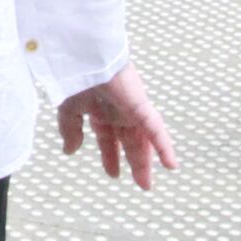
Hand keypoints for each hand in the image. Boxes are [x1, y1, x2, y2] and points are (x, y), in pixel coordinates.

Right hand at [55, 64, 177, 189]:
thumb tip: (69, 151)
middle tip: (142, 184)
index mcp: (101, 111)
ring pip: (143, 140)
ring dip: (146, 161)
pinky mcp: (141, 106)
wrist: (84, 56)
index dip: (111, 156)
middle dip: (135, 163)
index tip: (114, 174)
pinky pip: (156, 130)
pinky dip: (163, 147)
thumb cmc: (76, 75)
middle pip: (130, 142)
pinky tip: (171, 165)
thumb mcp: (69, 109)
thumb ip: (71, 129)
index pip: (109, 138)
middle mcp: (118, 111)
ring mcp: (132, 109)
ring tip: (147, 183)